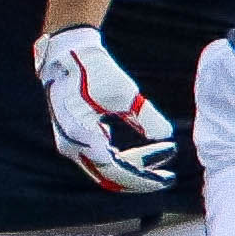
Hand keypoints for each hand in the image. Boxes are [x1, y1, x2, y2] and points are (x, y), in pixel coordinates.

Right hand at [35, 25, 180, 193]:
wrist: (65, 56)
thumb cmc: (94, 71)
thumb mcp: (125, 92)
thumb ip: (146, 116)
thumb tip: (166, 136)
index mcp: (82, 137)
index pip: (116, 172)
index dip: (144, 179)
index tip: (168, 177)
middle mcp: (72, 146)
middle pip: (110, 177)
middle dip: (141, 178)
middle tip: (169, 174)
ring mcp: (71, 144)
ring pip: (106, 170)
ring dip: (135, 168)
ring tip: (162, 155)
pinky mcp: (75, 138)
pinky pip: (101, 160)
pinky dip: (124, 159)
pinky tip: (145, 151)